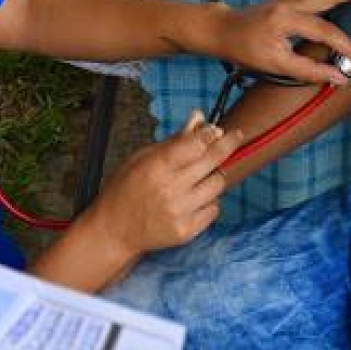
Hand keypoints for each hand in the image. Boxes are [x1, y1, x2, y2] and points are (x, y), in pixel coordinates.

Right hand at [87, 112, 241, 260]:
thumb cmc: (126, 188)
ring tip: (197, 177)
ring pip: (217, 184)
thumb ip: (174, 140)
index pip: (195, 144)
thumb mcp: (142, 157)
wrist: (115, 229)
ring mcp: (180, 212)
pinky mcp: (186, 231)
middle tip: (236, 136)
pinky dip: (208, 201)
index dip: (211, 134)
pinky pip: (214, 209)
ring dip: (213, 176)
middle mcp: (170, 189)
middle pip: (212, 161)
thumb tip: (199, 117)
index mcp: (157, 167)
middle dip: (227, 145)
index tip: (219, 129)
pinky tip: (192, 200)